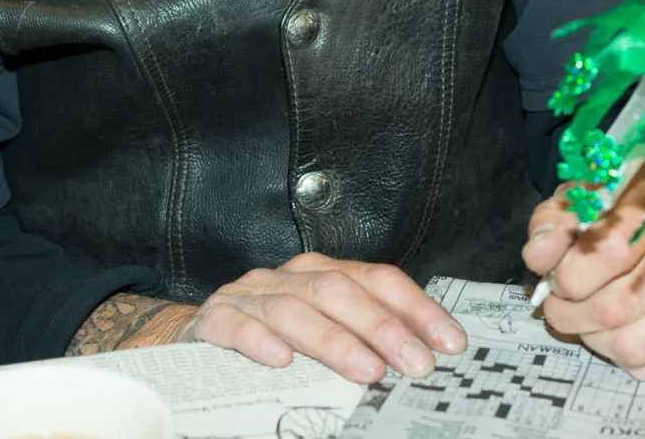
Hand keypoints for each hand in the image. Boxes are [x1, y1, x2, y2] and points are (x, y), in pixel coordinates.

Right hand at [180, 251, 468, 383]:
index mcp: (320, 275)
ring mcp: (249, 297)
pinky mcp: (213, 320)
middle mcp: (287, 278)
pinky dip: (258, 340)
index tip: (450, 342)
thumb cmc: (270, 342)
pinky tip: (281, 360)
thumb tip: (423, 363)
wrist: (194, 341)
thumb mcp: (320, 337)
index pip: (377, 279)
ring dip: (333, 340)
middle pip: (339, 290)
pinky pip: (235, 325)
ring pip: (294, 308)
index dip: (417, 307)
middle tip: (415, 363)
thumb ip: (362, 343)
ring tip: (366, 370)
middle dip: (383, 326)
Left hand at [522, 161, 644, 379]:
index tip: (553, 278)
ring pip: (634, 343)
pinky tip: (613, 328)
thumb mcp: (579, 198)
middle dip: (572, 313)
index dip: (570, 274)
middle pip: (619, 305)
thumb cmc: (618, 204)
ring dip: (593, 339)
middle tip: (560, 304)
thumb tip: (539, 258)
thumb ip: (554, 224)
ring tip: (584, 318)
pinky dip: (620, 355)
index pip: (611, 249)